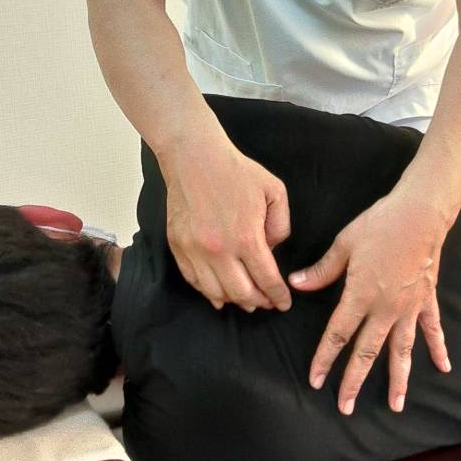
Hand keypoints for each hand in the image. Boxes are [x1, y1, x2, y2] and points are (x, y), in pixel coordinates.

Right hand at [161, 135, 292, 311]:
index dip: (277, 296)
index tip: (283, 303)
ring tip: (245, 300)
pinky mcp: (177, 246)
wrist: (194, 157)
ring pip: (215, 292)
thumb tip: (272, 250)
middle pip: (241, 293)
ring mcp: (194, 250)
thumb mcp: (275, 192)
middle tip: (266, 303)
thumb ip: (281, 226)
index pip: (266, 280)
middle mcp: (218, 250)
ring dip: (233, 301)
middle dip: (258, 302)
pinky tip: (218, 294)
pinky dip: (207, 292)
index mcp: (246, 237)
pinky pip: (193, 280)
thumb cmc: (237, 171)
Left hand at [290, 191, 451, 413]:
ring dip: (397, 379)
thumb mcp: (344, 244)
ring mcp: (409, 307)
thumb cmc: (379, 224)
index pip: (338, 334)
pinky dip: (438, 348)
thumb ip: (321, 270)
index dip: (325, 358)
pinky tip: (443, 368)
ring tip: (395, 405)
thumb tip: (294, 284)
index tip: (316, 380)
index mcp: (360, 295)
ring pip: (401, 351)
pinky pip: (432, 329)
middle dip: (354, 381)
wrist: (420, 213)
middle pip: (366, 352)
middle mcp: (385, 308)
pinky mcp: (426, 299)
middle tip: (346, 407)